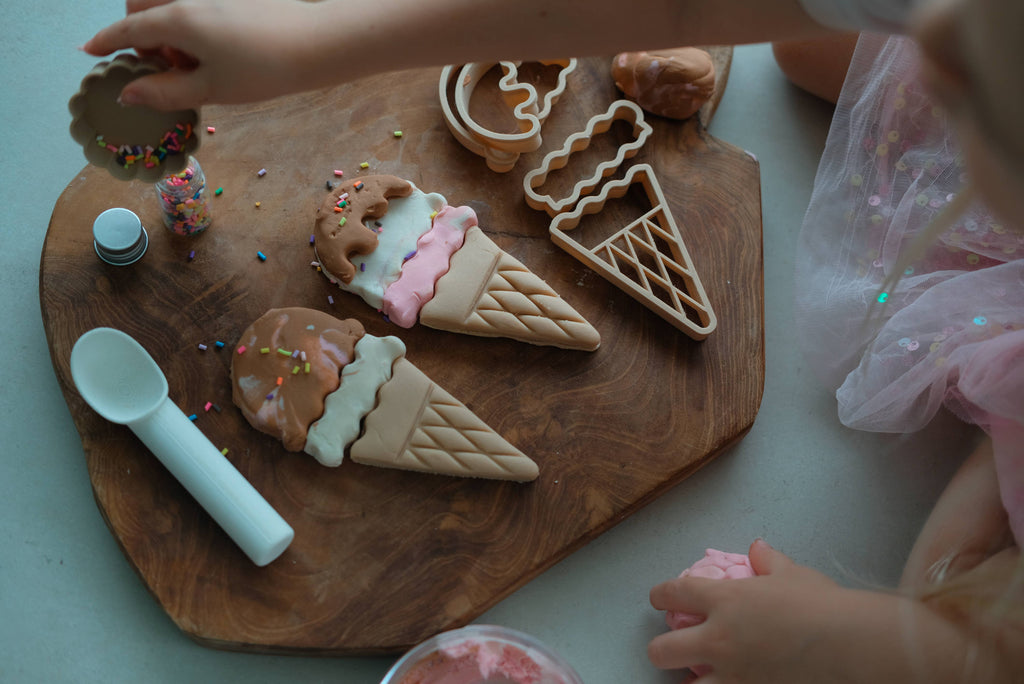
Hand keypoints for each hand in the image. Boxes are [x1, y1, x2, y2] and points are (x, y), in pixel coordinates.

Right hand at [81, 0, 324, 109]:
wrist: (317, 44)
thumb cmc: (263, 70)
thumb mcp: (210, 89)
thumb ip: (164, 91)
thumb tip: (128, 94)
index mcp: (176, 17)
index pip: (128, 29)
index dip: (107, 43)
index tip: (89, 52)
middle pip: (143, 8)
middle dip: (142, 36)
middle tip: (165, 69)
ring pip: (170, 5)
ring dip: (168, 30)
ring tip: (195, 64)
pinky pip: (196, 6)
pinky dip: (193, 25)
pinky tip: (219, 52)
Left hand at [648, 539, 843, 682]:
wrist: (850, 642)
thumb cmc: (821, 604)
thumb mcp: (792, 574)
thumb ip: (768, 561)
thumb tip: (757, 548)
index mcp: (724, 600)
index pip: (674, 594)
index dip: (660, 595)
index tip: (659, 598)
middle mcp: (719, 639)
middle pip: (661, 650)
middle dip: (660, 649)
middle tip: (669, 647)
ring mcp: (733, 674)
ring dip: (688, 682)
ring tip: (698, 678)